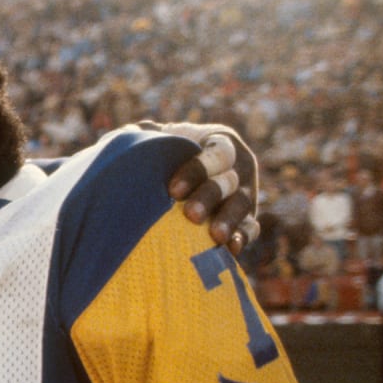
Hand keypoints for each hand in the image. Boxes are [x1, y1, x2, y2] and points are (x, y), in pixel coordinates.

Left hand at [142, 121, 259, 255]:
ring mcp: (245, 193)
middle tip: (190, 215)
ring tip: (215, 237)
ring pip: (242, 205)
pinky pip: (250, 228)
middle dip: (210, 197)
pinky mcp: (247, 218)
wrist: (181, 178)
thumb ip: (147, 136)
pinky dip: (243, 237)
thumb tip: (131, 133)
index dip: (197, 170)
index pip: (216, 153)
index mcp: (222, 142)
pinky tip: (230, 249)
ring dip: (229, 220)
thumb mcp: (161, 140)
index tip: (172, 190)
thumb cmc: (167, 155)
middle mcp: (238, 167)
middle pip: (229, 180)